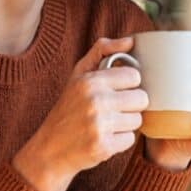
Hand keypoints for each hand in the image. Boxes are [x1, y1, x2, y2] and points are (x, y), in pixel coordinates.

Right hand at [12, 37, 148, 190]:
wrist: (49, 149)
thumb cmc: (67, 109)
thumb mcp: (78, 75)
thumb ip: (102, 51)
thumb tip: (130, 40)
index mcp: (90, 81)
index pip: (134, 76)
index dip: (128, 85)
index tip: (116, 91)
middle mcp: (95, 101)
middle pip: (141, 99)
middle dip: (130, 105)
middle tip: (113, 109)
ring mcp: (100, 125)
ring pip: (138, 120)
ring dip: (125, 124)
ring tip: (106, 124)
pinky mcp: (104, 147)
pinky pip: (130, 139)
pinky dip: (120, 141)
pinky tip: (104, 138)